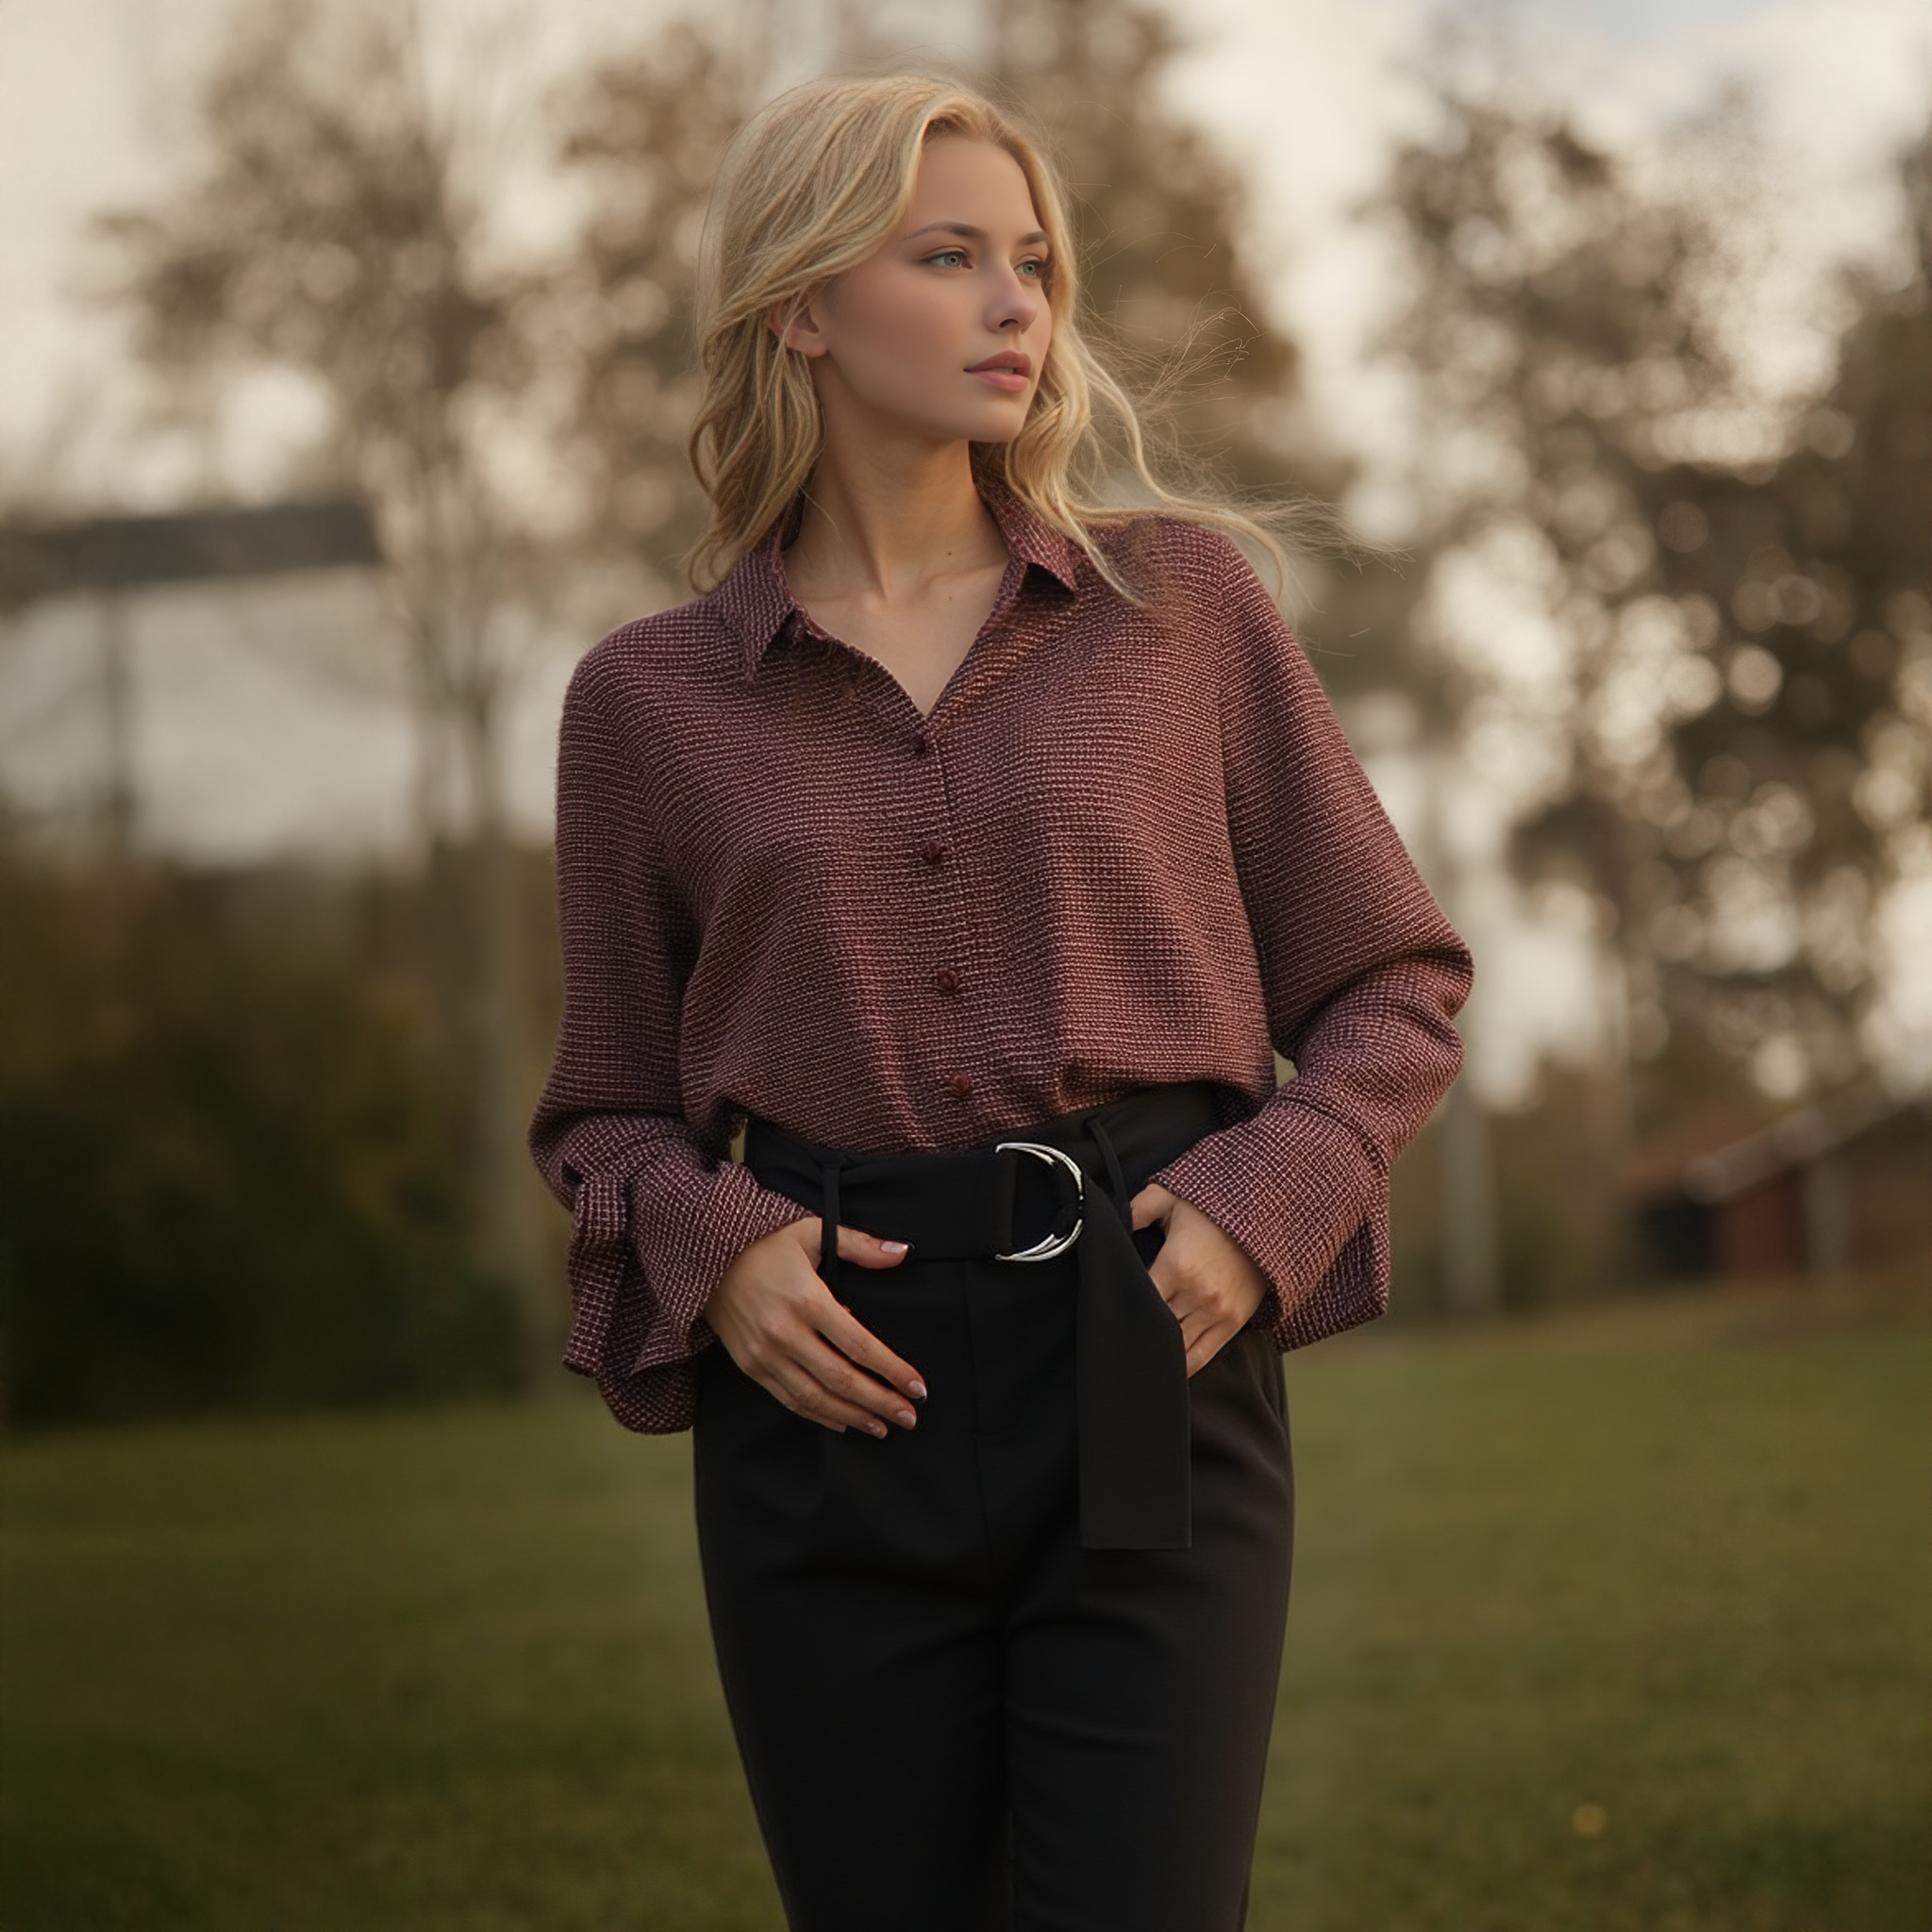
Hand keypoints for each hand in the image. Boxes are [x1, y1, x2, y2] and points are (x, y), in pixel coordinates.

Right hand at [703, 1218, 925, 1435]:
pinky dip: (819, 1415)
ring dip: (854, 1417)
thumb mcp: (812, 1231)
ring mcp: (765, 1354)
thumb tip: (903, 1251)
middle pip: (842, 1379)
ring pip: (816, 1397)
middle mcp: (785, 1332)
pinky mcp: (750, 1365)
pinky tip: (844, 1423)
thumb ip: (861, 1245)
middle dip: (880, 1402)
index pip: (860, 1345)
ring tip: (883, 1427)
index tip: (918, 1387)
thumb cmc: (764, 1240)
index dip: (892, 1370)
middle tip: (909, 1417)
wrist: (703, 1254)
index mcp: (807, 1299)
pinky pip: (789, 1399)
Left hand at [1128, 1184, 1267, 1376]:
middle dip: (1138, 1331)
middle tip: (1122, 1336)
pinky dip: (1184, 1365)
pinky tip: (1168, 1368)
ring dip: (1159, 1351)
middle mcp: (1196, 1295)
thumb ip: (1136, 1210)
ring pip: (1177, 1347)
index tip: (1109, 1312)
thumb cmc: (1215, 1208)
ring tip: (1141, 1356)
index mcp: (1176, 1267)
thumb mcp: (1170, 1197)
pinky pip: (1203, 1355)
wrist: (1267, 1216)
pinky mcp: (1233, 1322)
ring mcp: (1217, 1312)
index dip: (1122, 1307)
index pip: (1139, 1301)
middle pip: (1155, 1327)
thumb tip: (1113, 1225)